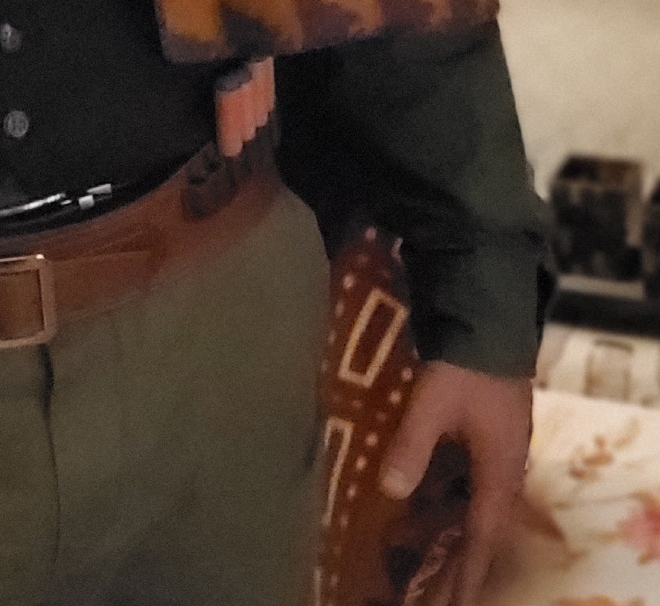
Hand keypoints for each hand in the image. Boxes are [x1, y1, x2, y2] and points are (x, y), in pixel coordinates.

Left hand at [379, 359, 532, 605]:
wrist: (491, 318)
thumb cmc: (466, 363)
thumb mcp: (434, 403)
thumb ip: (413, 445)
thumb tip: (390, 491)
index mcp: (500, 468)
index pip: (484, 534)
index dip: (468, 571)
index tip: (454, 601)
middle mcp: (506, 467)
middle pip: (485, 527)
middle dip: (462, 561)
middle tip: (437, 592)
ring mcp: (501, 450)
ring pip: (478, 505)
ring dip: (456, 532)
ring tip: (425, 556)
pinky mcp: (490, 434)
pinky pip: (473, 484)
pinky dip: (453, 502)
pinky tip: (427, 504)